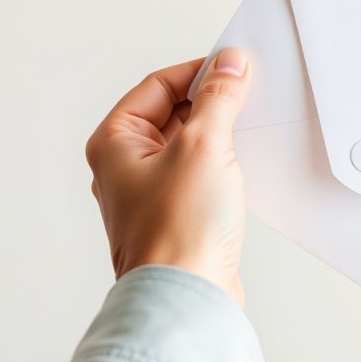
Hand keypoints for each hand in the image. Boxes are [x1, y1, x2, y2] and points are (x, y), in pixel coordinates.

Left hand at [85, 48, 251, 305]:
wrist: (187, 297)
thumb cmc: (177, 231)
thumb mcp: (203, 145)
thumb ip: (218, 98)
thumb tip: (230, 64)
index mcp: (114, 142)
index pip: (158, 85)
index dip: (199, 71)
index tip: (235, 67)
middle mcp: (124, 166)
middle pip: (173, 113)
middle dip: (211, 103)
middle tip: (246, 96)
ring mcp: (149, 193)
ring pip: (188, 144)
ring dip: (219, 135)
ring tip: (246, 133)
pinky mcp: (175, 216)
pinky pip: (199, 174)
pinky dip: (221, 164)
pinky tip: (243, 167)